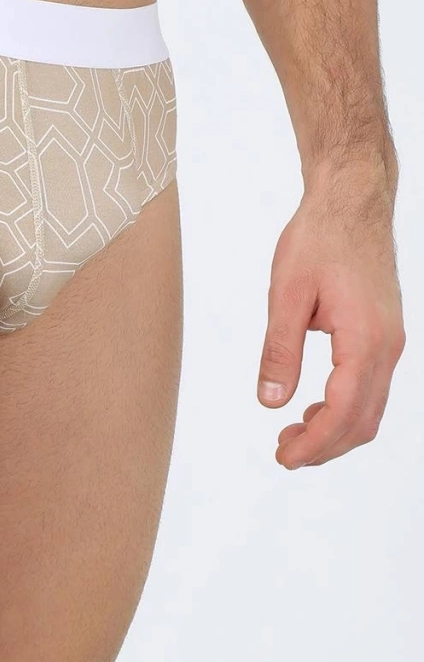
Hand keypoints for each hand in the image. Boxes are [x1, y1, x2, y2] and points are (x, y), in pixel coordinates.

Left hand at [257, 167, 404, 468]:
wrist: (351, 204)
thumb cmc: (320, 239)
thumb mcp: (286, 294)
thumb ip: (279, 351)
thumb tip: (271, 400)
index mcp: (365, 339)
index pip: (342, 412)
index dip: (313, 444)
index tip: (284, 457)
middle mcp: (387, 346)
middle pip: (362, 421)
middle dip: (324, 446)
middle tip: (283, 452)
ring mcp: (390, 342)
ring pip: (370, 408)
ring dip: (334, 430)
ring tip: (292, 433)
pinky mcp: (384, 336)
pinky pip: (370, 387)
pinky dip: (344, 408)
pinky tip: (313, 406)